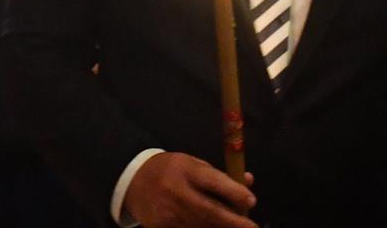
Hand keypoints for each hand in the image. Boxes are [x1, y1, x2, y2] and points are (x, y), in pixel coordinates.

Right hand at [124, 152, 256, 227]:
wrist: (134, 182)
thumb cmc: (172, 170)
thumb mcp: (195, 164)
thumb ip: (221, 175)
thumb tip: (249, 181)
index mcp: (187, 170)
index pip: (213, 181)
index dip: (234, 192)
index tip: (251, 201)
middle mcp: (177, 192)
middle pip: (209, 210)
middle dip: (233, 221)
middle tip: (252, 226)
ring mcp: (167, 212)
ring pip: (200, 225)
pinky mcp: (161, 227)